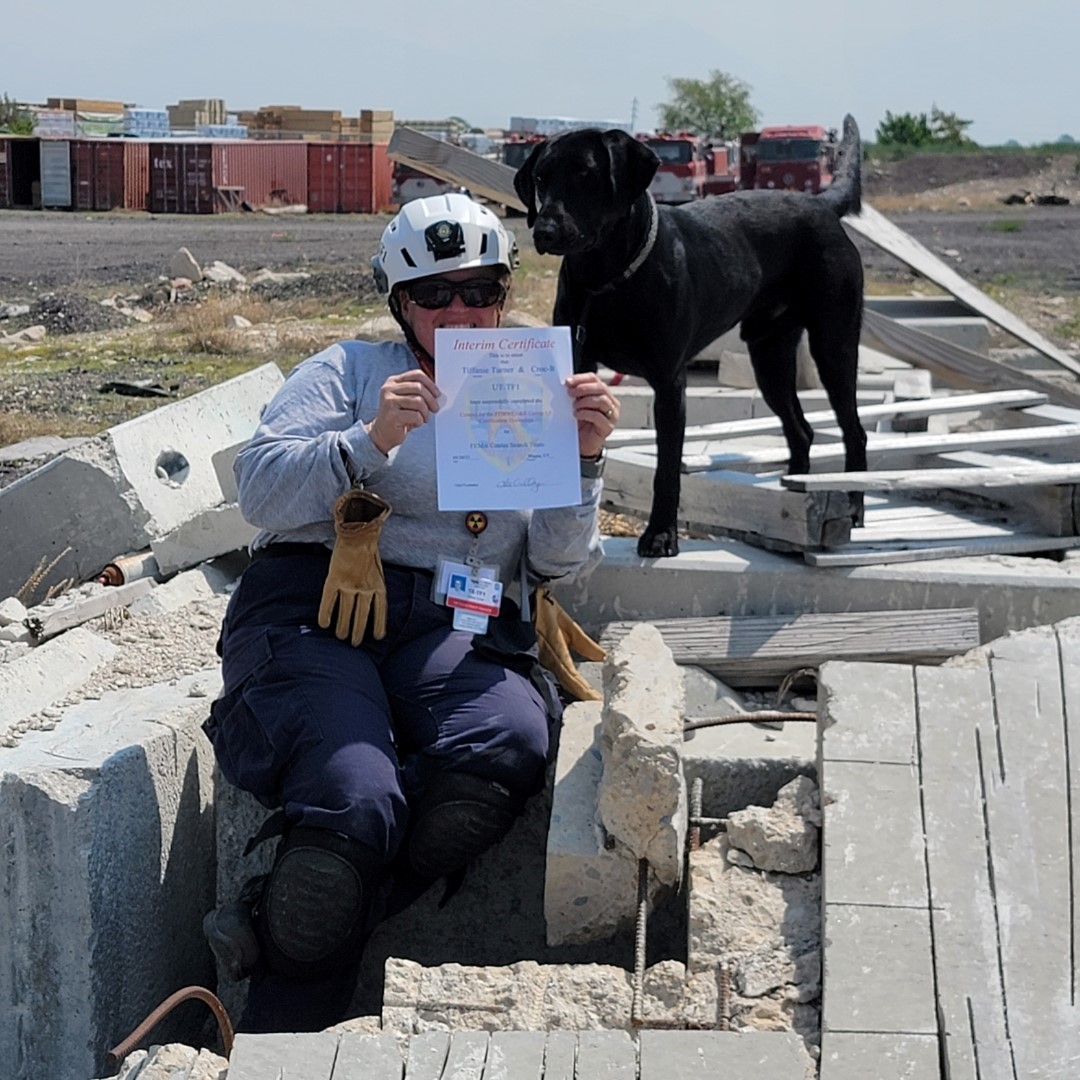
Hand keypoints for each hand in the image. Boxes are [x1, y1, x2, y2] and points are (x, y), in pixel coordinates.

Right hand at [318, 491, 391, 644]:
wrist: (358, 531)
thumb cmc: (369, 547)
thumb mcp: (379, 568)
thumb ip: (375, 582)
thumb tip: (373, 596)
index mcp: (378, 585)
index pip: (380, 610)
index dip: (379, 624)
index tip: (378, 637)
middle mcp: (365, 587)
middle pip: (362, 615)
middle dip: (358, 631)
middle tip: (354, 644)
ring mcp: (349, 584)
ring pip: (346, 612)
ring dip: (343, 626)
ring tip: (341, 637)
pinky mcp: (334, 579)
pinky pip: (329, 600)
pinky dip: (326, 613)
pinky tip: (323, 624)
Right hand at [367, 370, 440, 453]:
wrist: (383, 433)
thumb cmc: (398, 416)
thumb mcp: (406, 400)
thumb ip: (417, 393)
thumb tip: (437, 394)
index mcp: (393, 382)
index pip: (416, 375)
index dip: (430, 384)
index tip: (437, 394)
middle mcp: (389, 389)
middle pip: (419, 387)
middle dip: (431, 399)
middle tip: (435, 409)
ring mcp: (389, 401)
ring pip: (418, 401)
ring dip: (425, 412)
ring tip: (424, 418)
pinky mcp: (392, 415)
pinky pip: (415, 415)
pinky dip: (420, 421)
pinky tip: (415, 423)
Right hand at [533, 586, 605, 701]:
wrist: (520, 602)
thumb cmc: (543, 609)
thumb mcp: (566, 623)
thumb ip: (583, 642)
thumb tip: (602, 656)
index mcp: (555, 650)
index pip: (572, 677)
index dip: (584, 690)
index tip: (596, 700)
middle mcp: (547, 659)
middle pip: (567, 683)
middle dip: (582, 695)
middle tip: (597, 706)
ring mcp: (542, 659)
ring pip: (561, 680)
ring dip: (575, 691)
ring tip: (589, 700)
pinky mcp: (539, 656)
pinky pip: (555, 673)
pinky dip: (568, 682)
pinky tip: (573, 688)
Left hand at [565, 372, 619, 460]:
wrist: (582, 444)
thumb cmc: (580, 424)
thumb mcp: (576, 405)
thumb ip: (575, 394)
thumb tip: (566, 384)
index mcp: (603, 393)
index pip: (594, 379)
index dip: (581, 378)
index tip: (568, 381)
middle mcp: (611, 402)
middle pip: (601, 387)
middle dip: (583, 388)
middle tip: (570, 393)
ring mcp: (612, 415)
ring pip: (602, 401)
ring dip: (585, 401)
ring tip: (574, 406)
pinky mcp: (608, 427)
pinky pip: (599, 417)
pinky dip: (586, 414)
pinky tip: (577, 415)